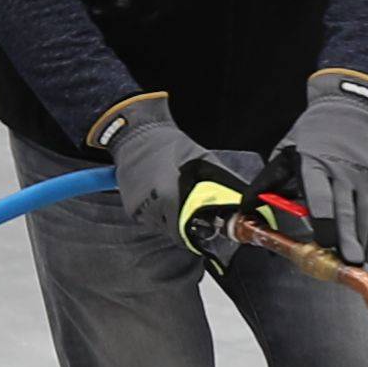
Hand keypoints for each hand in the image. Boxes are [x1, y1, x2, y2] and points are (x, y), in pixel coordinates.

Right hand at [99, 99, 257, 260]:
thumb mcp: (201, 159)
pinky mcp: (129, 207)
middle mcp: (151, 205)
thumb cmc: (168, 144)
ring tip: (176, 200)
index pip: (182, 232)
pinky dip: (157, 213)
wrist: (136, 134)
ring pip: (160, 226)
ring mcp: (137, 208)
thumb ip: (219, 181)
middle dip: (184, 224)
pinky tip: (162, 197)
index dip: (194, 232)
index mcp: (169, 195)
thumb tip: (238, 198)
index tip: (203, 227)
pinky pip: (148, 219)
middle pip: (172, 230)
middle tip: (193, 212)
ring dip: (170, 219)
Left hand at [278, 80, 367, 267]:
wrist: (348, 110)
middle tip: (347, 261)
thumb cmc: (312, 135)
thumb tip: (247, 208)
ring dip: (361, 240)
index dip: (323, 218)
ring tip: (355, 263)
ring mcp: (363, 176)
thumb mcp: (285, 151)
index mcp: (314, 162)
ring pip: (364, 213)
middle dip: (346, 237)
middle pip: (345, 208)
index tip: (324, 239)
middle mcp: (341, 170)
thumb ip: (268, 182)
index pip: (319, 193)